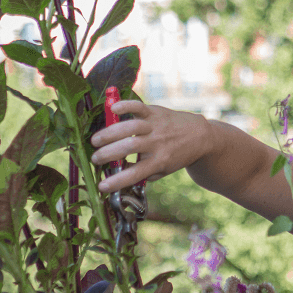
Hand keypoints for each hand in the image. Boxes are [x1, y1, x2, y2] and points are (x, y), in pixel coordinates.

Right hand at [90, 99, 212, 194]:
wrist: (199, 136)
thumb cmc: (176, 155)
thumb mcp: (164, 170)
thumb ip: (145, 174)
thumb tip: (120, 177)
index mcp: (160, 161)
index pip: (135, 173)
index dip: (117, 181)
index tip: (101, 186)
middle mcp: (157, 143)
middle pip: (129, 148)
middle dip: (108, 154)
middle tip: (94, 158)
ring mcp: (155, 126)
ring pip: (130, 127)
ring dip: (109, 133)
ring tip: (94, 140)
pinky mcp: (155, 112)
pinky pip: (139, 107)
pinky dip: (125, 106)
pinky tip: (112, 110)